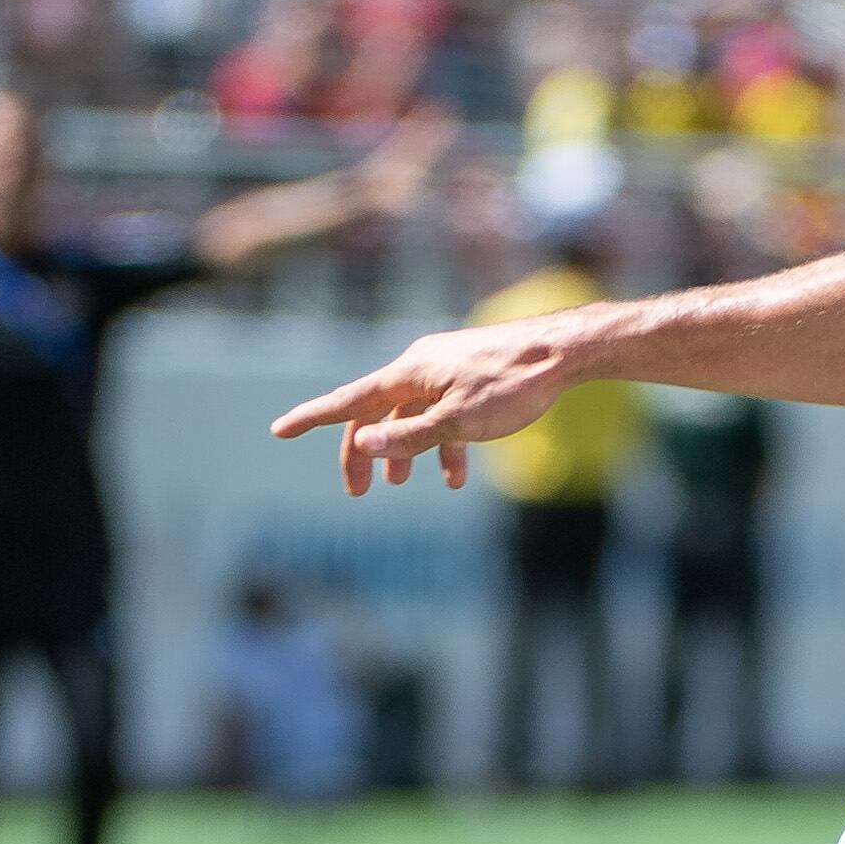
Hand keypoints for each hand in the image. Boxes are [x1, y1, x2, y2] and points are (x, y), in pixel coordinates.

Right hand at [271, 314, 582, 493]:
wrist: (565, 351)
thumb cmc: (514, 386)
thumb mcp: (460, 422)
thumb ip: (411, 437)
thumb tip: (364, 445)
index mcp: (407, 374)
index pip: (348, 401)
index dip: (312, 418)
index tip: (279, 430)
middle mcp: (419, 366)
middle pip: (376, 412)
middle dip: (364, 452)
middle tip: (358, 492)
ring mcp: (444, 368)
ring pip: (410, 413)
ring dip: (404, 450)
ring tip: (405, 484)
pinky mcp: (469, 373)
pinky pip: (442, 410)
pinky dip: (441, 441)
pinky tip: (456, 474)